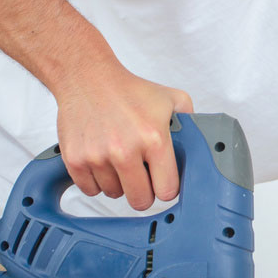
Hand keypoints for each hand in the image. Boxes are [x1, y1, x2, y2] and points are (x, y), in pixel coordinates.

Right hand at [54, 62, 192, 210]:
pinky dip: (96, 181)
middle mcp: (125, 150)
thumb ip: (191, 122)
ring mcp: (98, 156)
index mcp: (153, 139)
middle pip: (140, 201)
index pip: (167, 190)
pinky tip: (102, 162)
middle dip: (144, 192)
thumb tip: (202, 143)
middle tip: (142, 176)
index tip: (162, 182)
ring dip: (118, 183)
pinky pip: (90, 189)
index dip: (166, 188)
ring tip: (119, 160)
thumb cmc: (129, 90)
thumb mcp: (172, 99)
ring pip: (114, 194)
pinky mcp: (75, 159)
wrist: (87, 77)